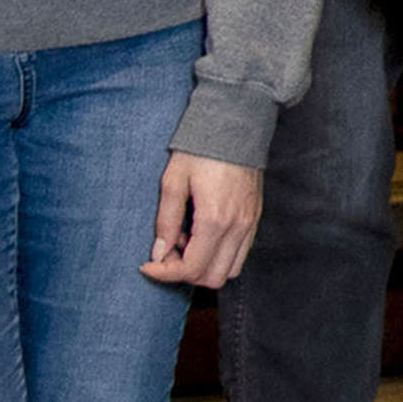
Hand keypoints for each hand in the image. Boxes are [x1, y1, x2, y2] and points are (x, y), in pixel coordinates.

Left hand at [144, 153, 264, 287]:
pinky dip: (219, 255)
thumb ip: (166, 220)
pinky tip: (202, 233)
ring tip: (186, 241)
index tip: (147, 265)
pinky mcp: (255, 218)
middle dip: (185, 272)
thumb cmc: (201, 149)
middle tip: (167, 251)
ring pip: (230, 270)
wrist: (236, 124)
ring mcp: (250, 224)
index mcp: (214, 220)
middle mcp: (237, 227)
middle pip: (212, 277)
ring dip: (205, 265)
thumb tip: (158, 253)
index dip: (165, 273)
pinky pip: (240, 253)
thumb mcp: (173, 181)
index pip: (191, 268)